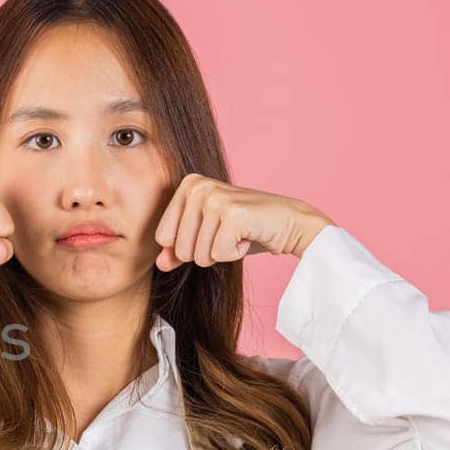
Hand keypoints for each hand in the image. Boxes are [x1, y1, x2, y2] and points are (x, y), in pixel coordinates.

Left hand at [154, 173, 334, 271]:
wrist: (290, 223)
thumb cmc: (246, 229)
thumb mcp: (207, 238)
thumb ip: (179, 250)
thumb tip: (159, 265)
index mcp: (187, 185)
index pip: (163, 238)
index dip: (189, 246)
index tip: (213, 230)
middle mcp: (198, 186)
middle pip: (180, 249)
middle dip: (206, 252)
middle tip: (229, 233)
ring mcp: (215, 198)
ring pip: (198, 255)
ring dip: (222, 253)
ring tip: (239, 234)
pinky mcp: (232, 214)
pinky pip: (218, 255)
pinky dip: (235, 254)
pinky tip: (248, 236)